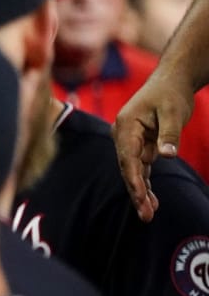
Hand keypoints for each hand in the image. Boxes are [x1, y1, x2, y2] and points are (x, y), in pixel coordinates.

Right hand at [115, 69, 194, 220]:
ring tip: (149, 214)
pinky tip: (150, 200)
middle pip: (128, 169)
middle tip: (146, 215)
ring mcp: (129, 141)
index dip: (135, 180)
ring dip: (142, 191)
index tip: (142, 198)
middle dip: (137, 192)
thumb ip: (169, 134)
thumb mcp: (174, 112)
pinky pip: (141, 167)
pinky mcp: (139, 145)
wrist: (171, 80)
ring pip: (134, 171)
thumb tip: (167, 156)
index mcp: (126, 126)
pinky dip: (146, 182)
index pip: (128, 158)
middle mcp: (122, 135)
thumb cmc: (171, 93)